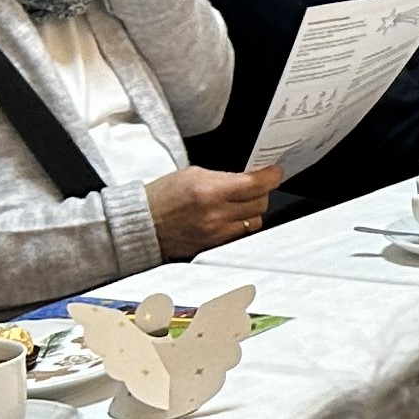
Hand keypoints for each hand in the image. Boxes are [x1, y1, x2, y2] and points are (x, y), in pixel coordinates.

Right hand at [145, 165, 280, 257]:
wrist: (143, 223)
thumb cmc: (162, 196)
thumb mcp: (192, 174)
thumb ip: (223, 176)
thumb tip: (248, 177)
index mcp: (210, 191)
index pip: (256, 184)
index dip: (271, 176)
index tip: (275, 172)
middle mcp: (216, 214)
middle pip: (260, 203)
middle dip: (261, 192)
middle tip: (255, 186)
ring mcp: (217, 233)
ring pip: (255, 221)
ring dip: (252, 211)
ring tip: (240, 203)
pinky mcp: (215, 246)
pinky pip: (241, 235)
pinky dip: (241, 225)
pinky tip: (231, 217)